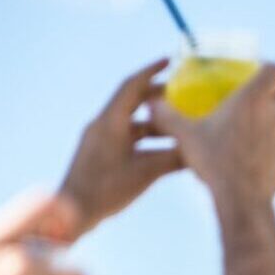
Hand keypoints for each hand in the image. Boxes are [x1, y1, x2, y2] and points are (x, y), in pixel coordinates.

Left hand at [59, 59, 183, 236]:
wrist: (72, 213)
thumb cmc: (106, 191)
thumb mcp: (147, 172)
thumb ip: (175, 157)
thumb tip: (201, 149)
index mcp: (110, 122)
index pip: (132, 86)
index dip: (152, 71)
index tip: (172, 61)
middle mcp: (103, 125)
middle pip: (133, 101)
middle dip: (159, 96)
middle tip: (185, 94)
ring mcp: (100, 139)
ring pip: (132, 121)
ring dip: (156, 122)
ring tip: (180, 126)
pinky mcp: (100, 153)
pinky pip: (128, 137)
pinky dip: (147, 137)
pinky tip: (165, 149)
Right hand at [150, 64, 274, 204]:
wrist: (241, 198)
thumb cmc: (214, 160)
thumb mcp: (186, 136)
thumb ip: (168, 116)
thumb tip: (151, 103)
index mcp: (253, 100)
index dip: (267, 68)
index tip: (254, 72)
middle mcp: (274, 115)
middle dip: (271, 94)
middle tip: (249, 101)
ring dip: (268, 121)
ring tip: (244, 130)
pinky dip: (267, 145)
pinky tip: (246, 155)